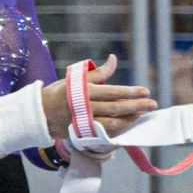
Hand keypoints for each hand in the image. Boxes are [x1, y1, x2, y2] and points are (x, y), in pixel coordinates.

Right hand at [37, 54, 157, 140]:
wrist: (40, 113)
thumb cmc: (60, 92)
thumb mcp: (76, 78)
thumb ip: (99, 72)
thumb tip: (113, 59)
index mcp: (84, 91)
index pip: (112, 92)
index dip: (131, 92)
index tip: (146, 91)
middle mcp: (85, 107)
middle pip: (116, 108)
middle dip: (136, 106)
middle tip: (152, 104)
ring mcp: (84, 122)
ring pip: (112, 123)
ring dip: (130, 119)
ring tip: (142, 115)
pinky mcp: (83, 133)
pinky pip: (105, 133)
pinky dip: (119, 129)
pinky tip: (128, 124)